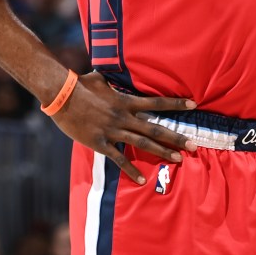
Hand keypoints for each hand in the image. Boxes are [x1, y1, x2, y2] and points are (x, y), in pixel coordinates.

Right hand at [50, 72, 196, 183]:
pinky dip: (130, 170)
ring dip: (162, 152)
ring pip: (142, 144)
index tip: (193, 104)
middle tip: (193, 146)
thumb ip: (109, 81)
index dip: (175, 104)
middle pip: (155, 129)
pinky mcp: (100, 143)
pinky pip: (119, 158)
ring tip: (178, 160)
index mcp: (125, 101)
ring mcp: (113, 131)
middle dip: (175, 138)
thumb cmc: (78, 84)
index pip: (155, 103)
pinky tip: (142, 180)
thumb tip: (109, 75)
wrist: (62, 96)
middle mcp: (123, 117)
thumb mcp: (98, 78)